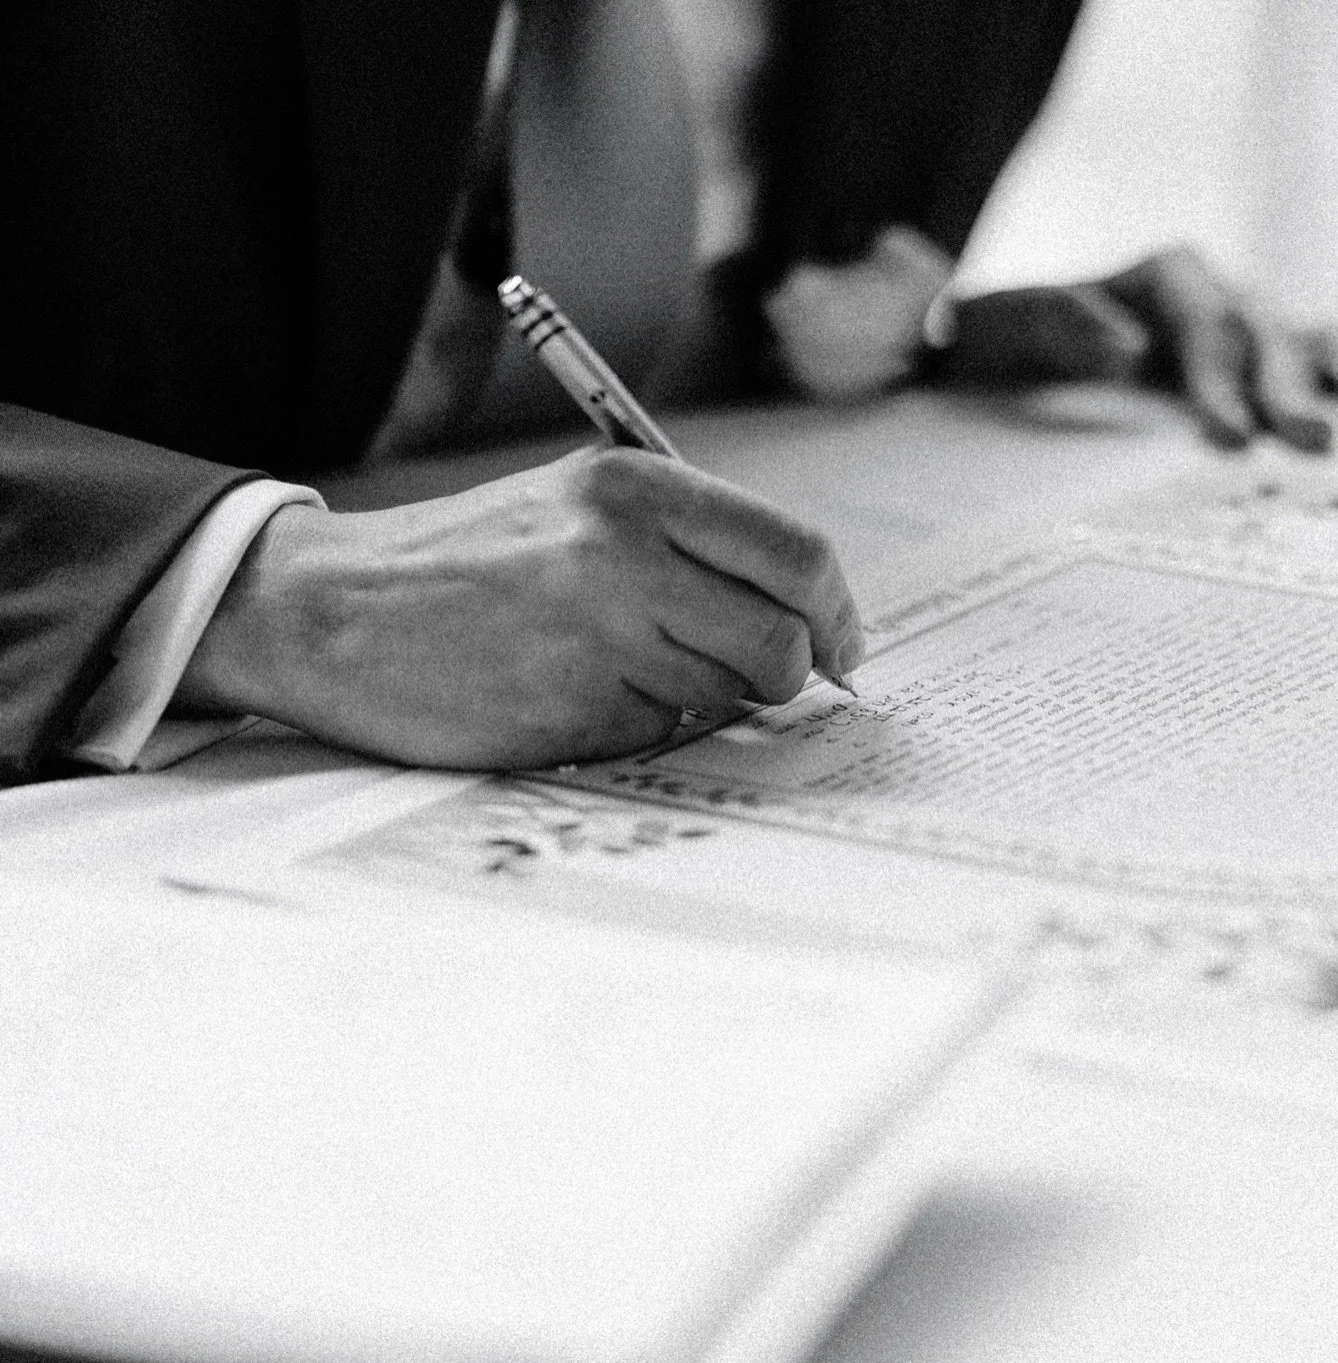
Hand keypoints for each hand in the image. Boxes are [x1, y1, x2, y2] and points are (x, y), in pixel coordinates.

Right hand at [174, 446, 863, 768]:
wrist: (333, 608)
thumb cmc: (471, 558)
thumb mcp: (580, 504)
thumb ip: (690, 542)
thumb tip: (808, 614)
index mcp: (636, 488)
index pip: (799, 556)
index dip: (838, 613)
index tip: (839, 643)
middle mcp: (625, 556)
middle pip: (782, 642)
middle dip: (788, 672)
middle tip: (764, 677)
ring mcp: (598, 640)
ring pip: (727, 695)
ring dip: (703, 697)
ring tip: (625, 665)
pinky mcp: (571, 714)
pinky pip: (659, 734)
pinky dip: (640, 726)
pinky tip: (575, 692)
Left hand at [933, 246, 1337, 452]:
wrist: (1010, 342)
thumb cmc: (1007, 342)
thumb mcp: (1005, 328)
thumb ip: (1059, 326)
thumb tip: (1127, 347)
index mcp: (1161, 280)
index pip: (1201, 323)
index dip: (1218, 378)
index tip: (1231, 437)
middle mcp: (1223, 292)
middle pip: (1272, 331)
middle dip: (1298, 387)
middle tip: (1320, 440)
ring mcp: (1262, 318)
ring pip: (1326, 337)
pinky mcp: (1287, 348)